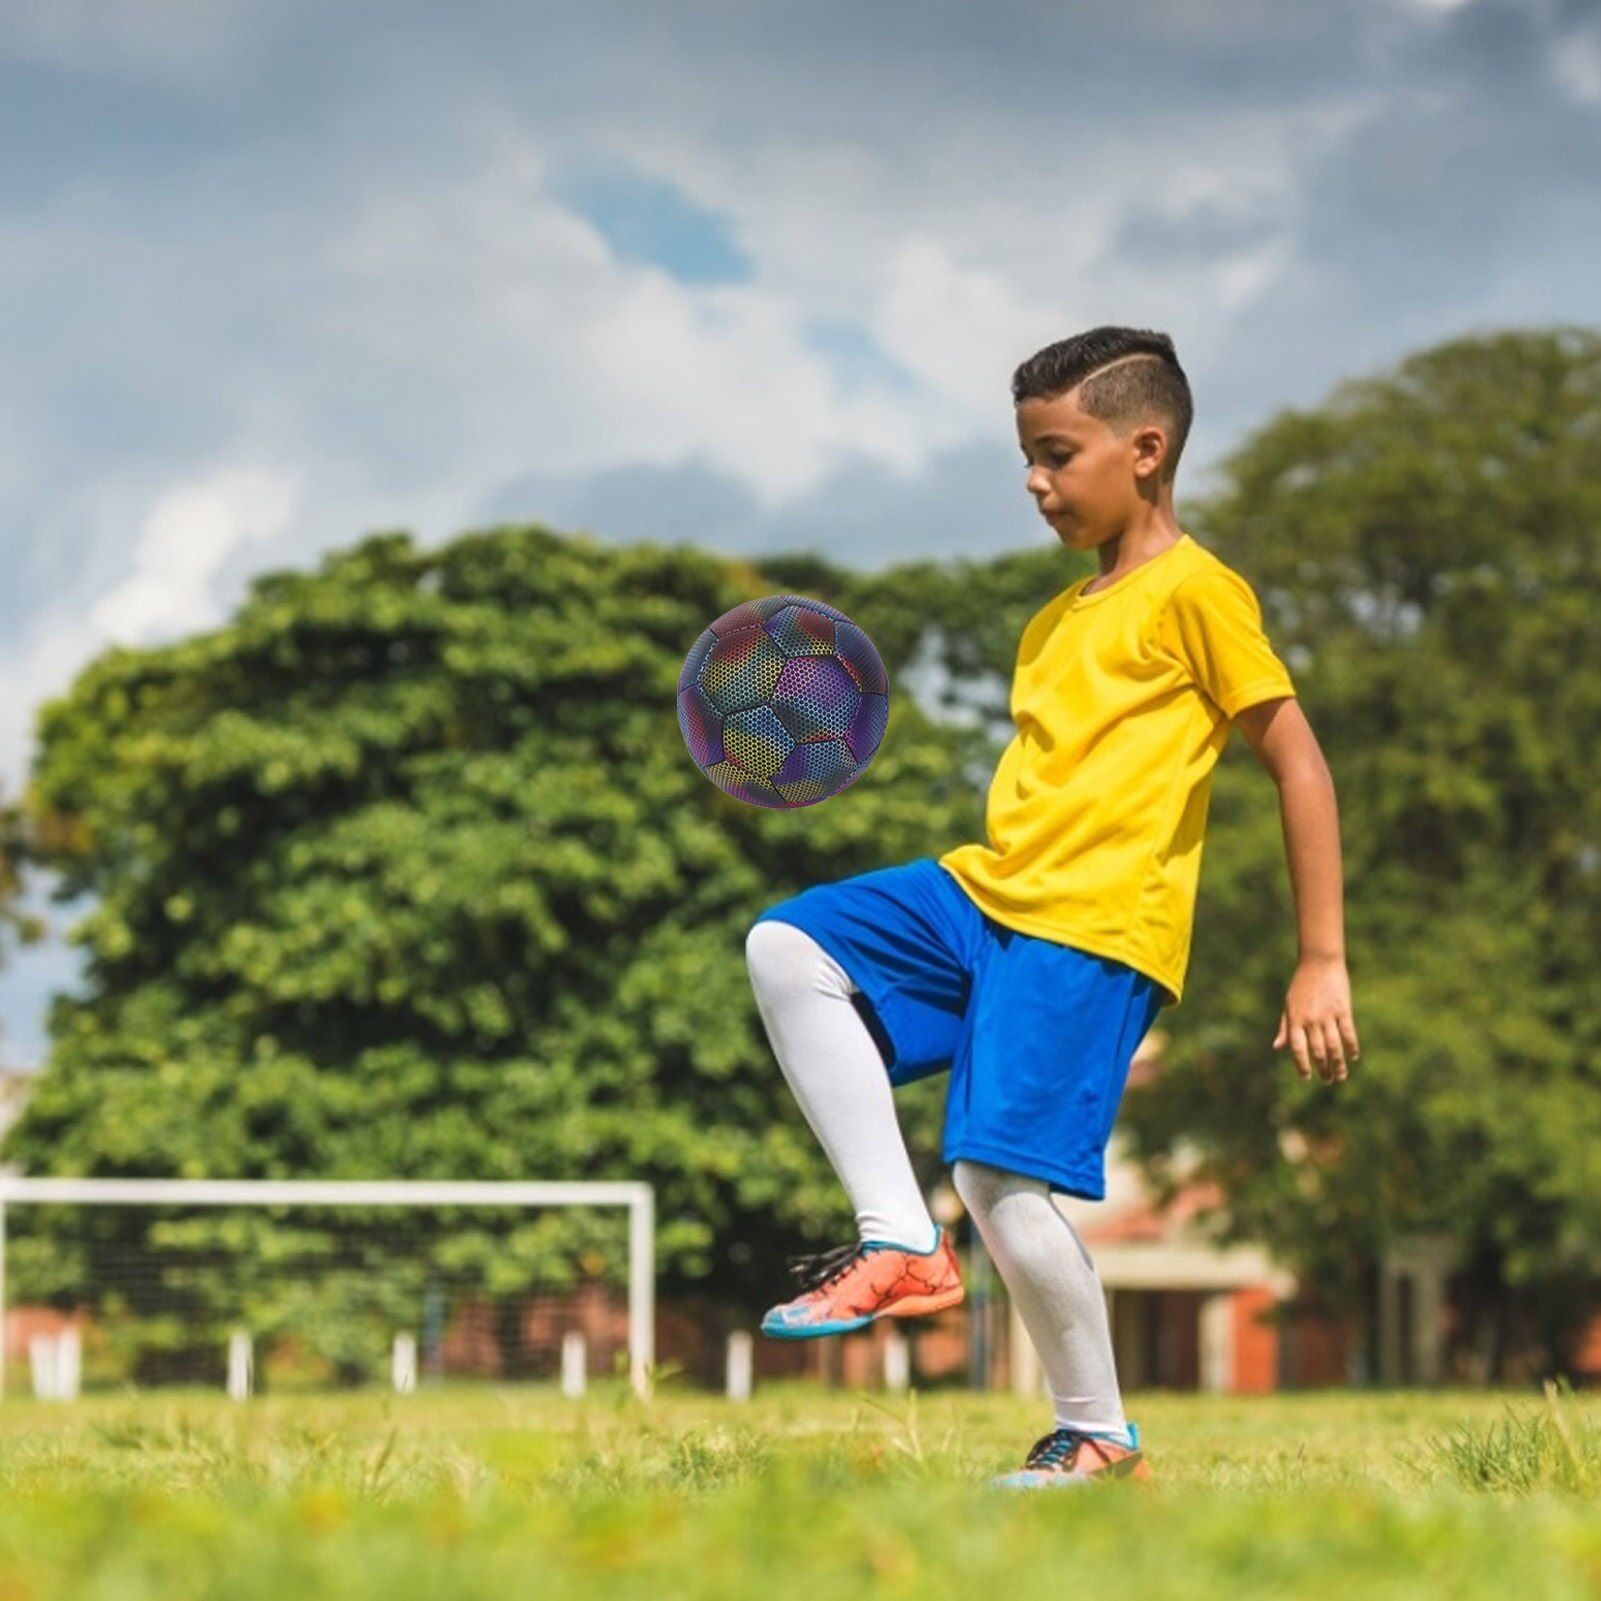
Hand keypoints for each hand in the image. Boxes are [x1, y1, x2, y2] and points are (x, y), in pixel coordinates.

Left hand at [1274, 956, 1358, 1083]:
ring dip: (1338, 1064)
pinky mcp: (1343, 1010)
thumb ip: (1285, 1028)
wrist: (1318, 963)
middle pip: (1318, 1052)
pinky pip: (1348, 1033)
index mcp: (1295, 1020)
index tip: (1306, 1078)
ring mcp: (1327, 1015)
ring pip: (1334, 1047)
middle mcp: (1310, 1020)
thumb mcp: (1289, 1005)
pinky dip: (1352, 1047)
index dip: (1302, 1066)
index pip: (1298, 1049)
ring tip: (1341, 1076)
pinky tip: (1353, 1057)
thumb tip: (1278, 1047)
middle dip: (1323, 1069)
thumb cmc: (1301, 986)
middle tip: (1328, 1081)